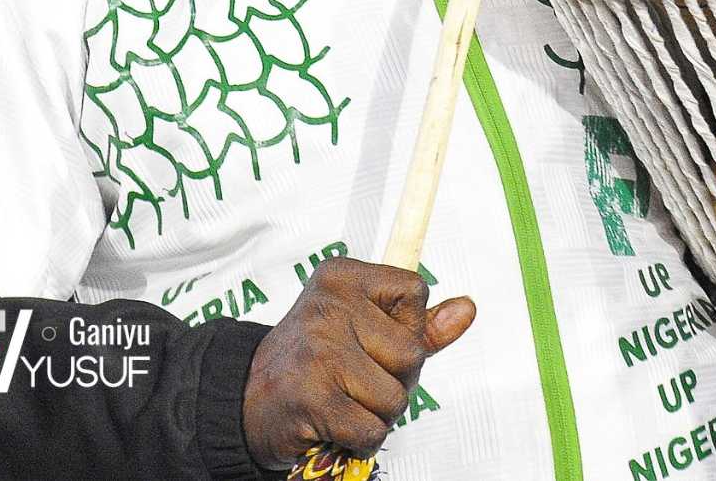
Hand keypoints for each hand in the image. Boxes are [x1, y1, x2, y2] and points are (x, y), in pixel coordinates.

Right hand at [241, 257, 473, 469]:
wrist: (248, 398)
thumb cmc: (314, 361)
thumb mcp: (363, 327)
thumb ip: (418, 323)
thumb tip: (467, 310)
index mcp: (342, 276)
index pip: (415, 291)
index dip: (406, 327)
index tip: (371, 338)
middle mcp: (328, 305)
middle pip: (412, 352)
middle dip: (395, 379)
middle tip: (354, 378)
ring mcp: (320, 350)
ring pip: (397, 397)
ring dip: (377, 413)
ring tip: (343, 399)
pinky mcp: (314, 397)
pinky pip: (373, 430)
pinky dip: (360, 440)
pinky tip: (334, 423)